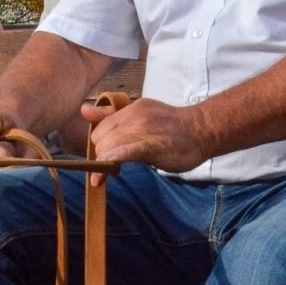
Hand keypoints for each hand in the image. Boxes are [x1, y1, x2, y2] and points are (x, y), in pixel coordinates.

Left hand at [81, 99, 211, 184]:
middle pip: (102, 138)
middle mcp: (134, 116)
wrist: (202, 130)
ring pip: (110, 146)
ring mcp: (144, 130)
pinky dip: (112, 161)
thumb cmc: (173, 127)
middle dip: (101, 155)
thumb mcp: (141, 115)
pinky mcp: (152, 146)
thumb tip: (83, 109)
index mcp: (131, 109)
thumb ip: (112, 115)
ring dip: (104, 163)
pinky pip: (126, 152)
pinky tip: (106, 174)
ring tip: (108, 174)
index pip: (101, 127)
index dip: (101, 144)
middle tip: (111, 167)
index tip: (109, 155)